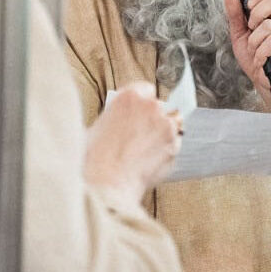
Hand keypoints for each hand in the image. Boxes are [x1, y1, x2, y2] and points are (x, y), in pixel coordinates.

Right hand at [84, 82, 180, 197]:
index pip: (146, 89)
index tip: (140, 111)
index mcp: (130, 96)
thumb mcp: (97, 126)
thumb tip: (118, 121)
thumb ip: (115, 117)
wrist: (108, 182)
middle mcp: (151, 106)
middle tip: (141, 134)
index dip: (143, 102)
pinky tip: (151, 159)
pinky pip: (175, 143)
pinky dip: (167, 150)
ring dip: (163, 132)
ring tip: (147, 147)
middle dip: (153, 118)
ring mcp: (166, 125)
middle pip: (160, 106)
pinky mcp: (174, 145)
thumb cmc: (96, 158)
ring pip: (172, 123)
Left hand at [223, 0, 270, 100]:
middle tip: (251, 31)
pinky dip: (260, 53)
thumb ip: (235, 14)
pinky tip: (260, 59)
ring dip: (254, 42)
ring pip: (268, 26)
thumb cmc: (254, 56)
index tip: (248, 9)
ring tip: (255, 51)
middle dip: (254, 16)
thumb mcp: (239, 33)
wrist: (263, 80)